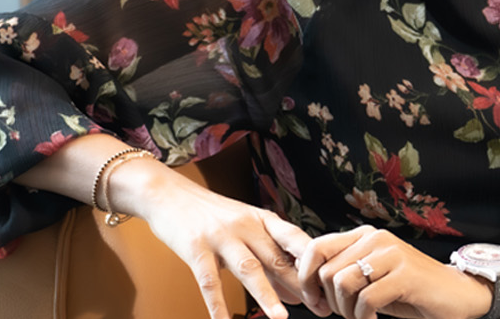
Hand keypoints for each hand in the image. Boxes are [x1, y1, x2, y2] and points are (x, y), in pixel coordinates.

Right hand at [114, 160, 314, 318]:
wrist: (168, 194)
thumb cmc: (212, 216)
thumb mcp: (246, 230)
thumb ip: (271, 260)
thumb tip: (298, 294)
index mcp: (263, 219)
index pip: (296, 239)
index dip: (315, 262)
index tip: (331, 285)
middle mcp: (246, 226)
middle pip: (278, 258)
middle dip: (301, 285)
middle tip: (321, 308)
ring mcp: (221, 236)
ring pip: (249, 269)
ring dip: (267, 295)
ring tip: (281, 318)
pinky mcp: (195, 248)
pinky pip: (209, 281)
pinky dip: (217, 305)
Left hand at [295, 225, 493, 318]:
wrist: (456, 294)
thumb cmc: (409, 291)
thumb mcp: (370, 278)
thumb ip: (344, 272)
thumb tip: (305, 282)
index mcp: (364, 236)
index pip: (315, 248)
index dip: (306, 279)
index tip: (316, 303)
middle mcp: (376, 238)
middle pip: (326, 271)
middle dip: (329, 302)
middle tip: (345, 315)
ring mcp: (391, 254)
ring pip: (342, 283)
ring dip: (346, 311)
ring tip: (361, 317)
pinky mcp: (405, 274)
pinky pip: (366, 299)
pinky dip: (364, 317)